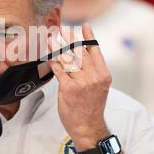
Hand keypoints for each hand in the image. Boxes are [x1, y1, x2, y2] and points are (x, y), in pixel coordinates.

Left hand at [48, 23, 111, 150]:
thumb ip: (93, 70)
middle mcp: (93, 77)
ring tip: (53, 38)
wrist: (88, 126)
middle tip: (62, 29)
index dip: (89, 37)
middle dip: (70, 38)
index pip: (95, 50)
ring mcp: (81, 82)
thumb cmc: (92, 106)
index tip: (84, 26)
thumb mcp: (100, 87)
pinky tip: (49, 54)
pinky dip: (53, 61)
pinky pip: (59, 70)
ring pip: (68, 59)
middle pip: (80, 52)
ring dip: (59, 47)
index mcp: (103, 74)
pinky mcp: (68, 88)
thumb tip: (83, 54)